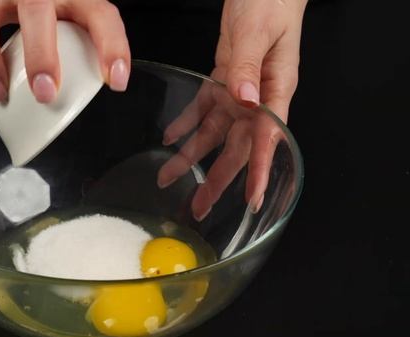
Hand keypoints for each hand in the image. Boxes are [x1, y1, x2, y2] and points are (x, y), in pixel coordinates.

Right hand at [0, 0, 130, 102]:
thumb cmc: (56, 5)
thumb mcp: (81, 15)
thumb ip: (95, 42)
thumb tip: (109, 80)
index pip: (100, 15)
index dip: (111, 49)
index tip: (116, 81)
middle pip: (36, 9)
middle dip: (40, 55)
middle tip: (45, 92)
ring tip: (0, 94)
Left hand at [158, 0, 306, 219]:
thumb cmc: (271, 1)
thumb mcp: (258, 31)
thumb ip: (249, 66)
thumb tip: (246, 99)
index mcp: (275, 89)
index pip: (267, 138)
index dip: (258, 171)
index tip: (250, 199)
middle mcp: (257, 98)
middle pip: (237, 147)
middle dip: (218, 179)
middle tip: (200, 207)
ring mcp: (240, 91)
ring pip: (215, 133)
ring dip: (193, 157)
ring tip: (170, 178)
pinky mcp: (223, 80)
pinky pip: (203, 108)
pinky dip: (187, 124)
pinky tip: (171, 138)